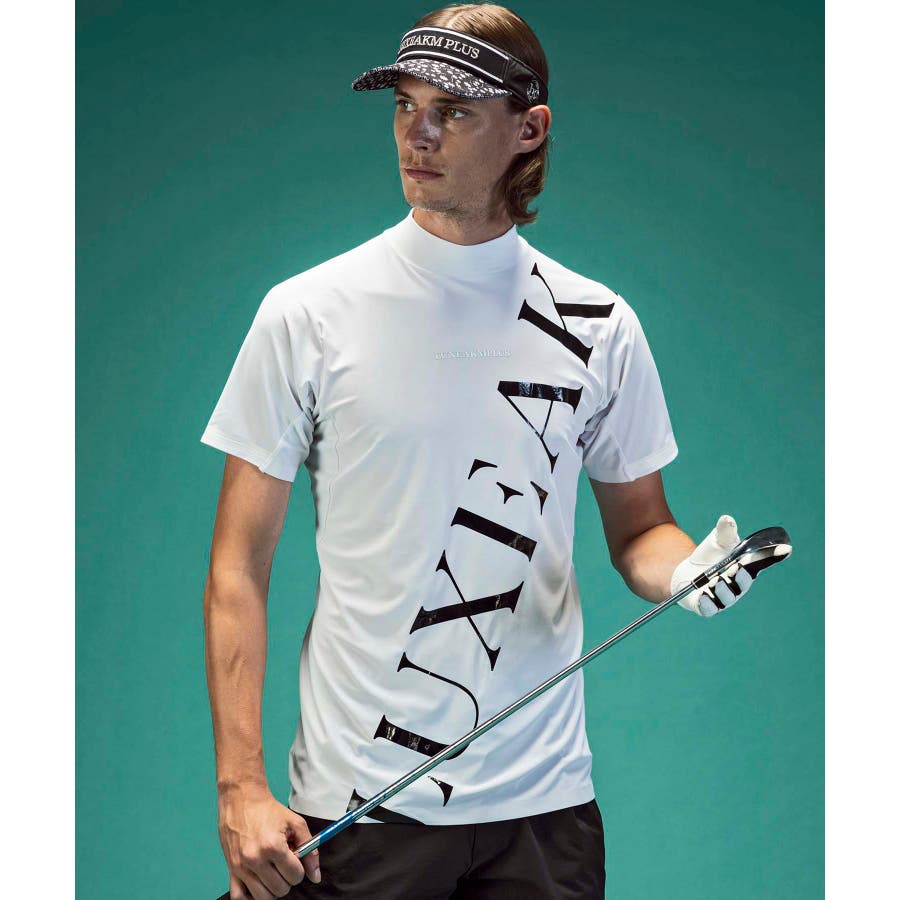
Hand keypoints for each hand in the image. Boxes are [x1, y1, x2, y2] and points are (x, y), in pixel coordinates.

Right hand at [218, 782, 320, 898]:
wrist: (242, 799)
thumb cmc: (268, 810)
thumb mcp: (295, 823)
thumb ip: (310, 849)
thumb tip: (316, 876)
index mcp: (273, 846)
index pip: (295, 876)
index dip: (300, 869)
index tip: (295, 859)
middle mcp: (255, 859)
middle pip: (280, 889)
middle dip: (287, 878)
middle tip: (283, 864)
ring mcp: (240, 867)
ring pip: (263, 897)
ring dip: (272, 888)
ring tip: (272, 872)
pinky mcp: (230, 869)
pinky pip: (239, 898)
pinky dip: (250, 897)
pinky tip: (258, 885)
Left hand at [671, 514, 791, 616]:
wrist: (686, 572)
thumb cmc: (709, 556)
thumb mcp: (716, 541)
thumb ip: (724, 532)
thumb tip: (727, 519)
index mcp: (746, 568)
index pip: (761, 562)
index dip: (774, 555)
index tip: (786, 549)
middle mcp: (738, 585)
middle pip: (744, 582)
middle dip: (740, 576)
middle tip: (734, 568)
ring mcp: (724, 598)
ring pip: (727, 597)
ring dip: (722, 589)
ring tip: (715, 581)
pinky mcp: (707, 607)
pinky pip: (708, 608)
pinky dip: (706, 603)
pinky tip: (703, 595)